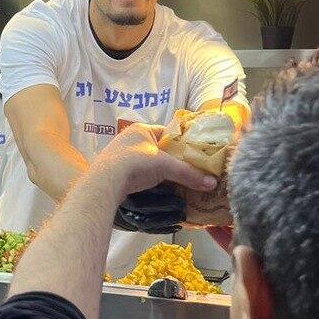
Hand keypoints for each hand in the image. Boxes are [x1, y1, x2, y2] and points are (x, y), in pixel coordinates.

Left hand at [96, 122, 218, 203]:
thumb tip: (212, 183)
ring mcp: (120, 155)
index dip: (181, 142)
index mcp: (141, 129)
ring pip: (148, 162)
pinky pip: (138, 173)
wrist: (105, 182)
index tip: (194, 153)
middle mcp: (129, 138)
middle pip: (158, 148)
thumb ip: (189, 173)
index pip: (167, 132)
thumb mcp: (166, 166)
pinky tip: (158, 188)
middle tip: (188, 170)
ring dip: (159, 171)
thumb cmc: (136, 164)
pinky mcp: (116, 171)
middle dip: (171, 159)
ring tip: (176, 181)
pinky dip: (149, 180)